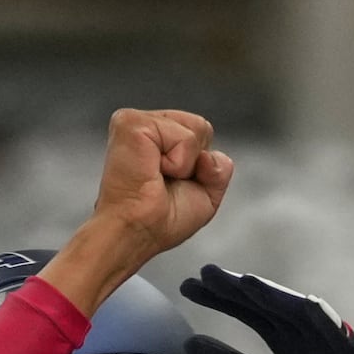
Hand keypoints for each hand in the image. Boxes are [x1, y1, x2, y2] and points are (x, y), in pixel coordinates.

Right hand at [42, 110, 235, 313]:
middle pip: (201, 126)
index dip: (198, 165)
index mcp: (157, 140)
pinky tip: (152, 171)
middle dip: (194, 162)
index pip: (199, 132)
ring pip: (195, 128)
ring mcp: (137, 122)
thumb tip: (209, 156)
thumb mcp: (206, 196)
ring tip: (157, 177)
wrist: (136, 232)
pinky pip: (183, 136)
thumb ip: (220, 169)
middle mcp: (146, 128)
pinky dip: (177, 162)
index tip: (170, 184)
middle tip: (164, 181)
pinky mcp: (132, 123)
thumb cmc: (157, 222)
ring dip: (184, 164)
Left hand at [178, 266, 353, 353]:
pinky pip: (333, 328)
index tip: (187, 287)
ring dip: (272, 294)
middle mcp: (300, 330)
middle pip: (264, 303)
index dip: (218, 298)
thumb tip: (189, 343)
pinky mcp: (349, 347)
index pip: (246, 310)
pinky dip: (317, 315)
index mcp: (282, 336)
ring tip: (246, 283)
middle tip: (204, 274)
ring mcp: (324, 335)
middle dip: (236, 288)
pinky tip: (306, 303)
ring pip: (294, 309)